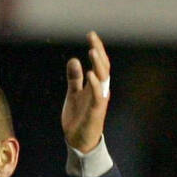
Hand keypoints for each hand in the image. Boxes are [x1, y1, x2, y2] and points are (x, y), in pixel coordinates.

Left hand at [62, 30, 110, 153]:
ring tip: (92, 51)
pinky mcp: (96, 112)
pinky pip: (98, 96)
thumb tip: (74, 60)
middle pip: (103, 67)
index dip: (97, 48)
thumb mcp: (73, 94)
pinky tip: (90, 74)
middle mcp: (100, 90)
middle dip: (98, 51)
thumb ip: (74, 78)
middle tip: (92, 37)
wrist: (78, 142)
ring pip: (103, 78)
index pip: (99, 63)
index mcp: (95, 85)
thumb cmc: (78, 118)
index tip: (91, 34)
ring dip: (98, 64)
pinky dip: (95, 84)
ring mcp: (99, 100)